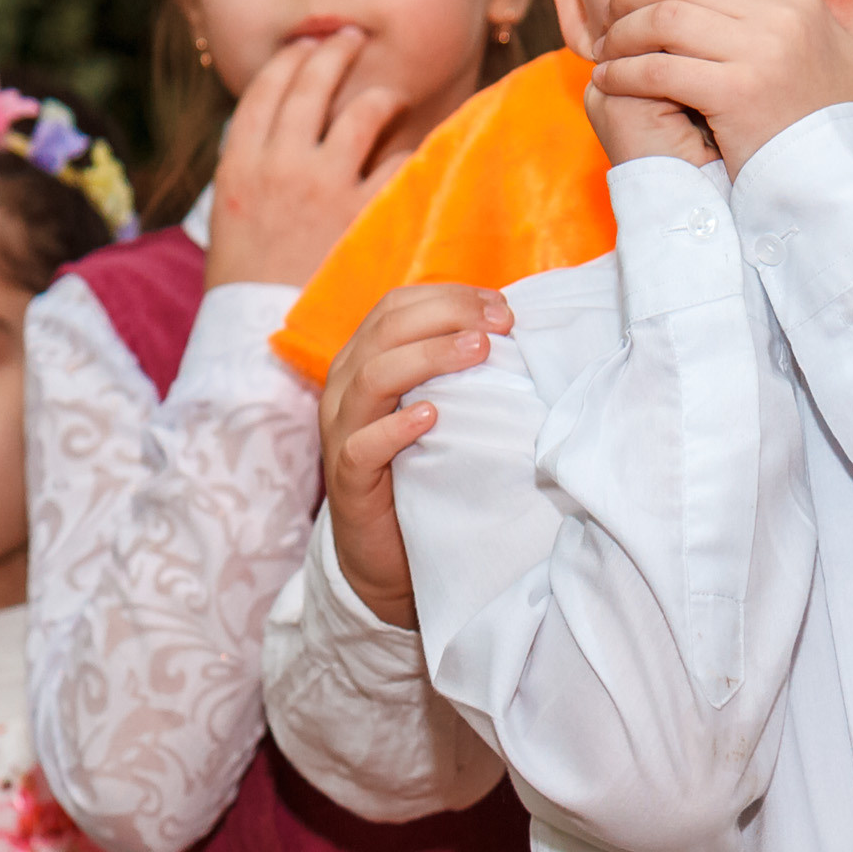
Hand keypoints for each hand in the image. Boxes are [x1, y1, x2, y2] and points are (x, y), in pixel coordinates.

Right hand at [205, 30, 413, 287]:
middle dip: (334, 53)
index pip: (263, 90)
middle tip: (351, 41)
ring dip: (381, 96)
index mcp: (238, 164)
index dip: (288, 61)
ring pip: (361, 113)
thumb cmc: (243, 281)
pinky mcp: (361, 214)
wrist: (256, 335)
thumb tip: (274, 137)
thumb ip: (250, 171)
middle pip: (310, 86)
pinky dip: (406, 152)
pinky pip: (397, 163)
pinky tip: (412, 151)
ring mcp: (322, 187)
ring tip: (392, 96)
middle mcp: (279, 165)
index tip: (304, 46)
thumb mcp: (228, 216)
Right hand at [318, 285, 512, 629]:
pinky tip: (431, 417)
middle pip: (386, 330)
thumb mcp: (442, 407)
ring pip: (371, 377)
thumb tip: (511, 329)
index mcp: (365, 359)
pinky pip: (361, 447)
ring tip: (478, 352)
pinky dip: (395, 428)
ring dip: (427, 357)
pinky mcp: (346, 480)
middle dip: (446, 316)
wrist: (387, 553)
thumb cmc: (421, 467)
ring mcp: (342, 432)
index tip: (502, 309)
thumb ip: (459, 369)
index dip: (448, 298)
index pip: (396, 306)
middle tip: (500, 326)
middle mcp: (345, 387)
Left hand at [591, 0, 852, 175]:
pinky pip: (659, 70)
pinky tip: (611, 80)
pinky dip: (624, 72)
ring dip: (623, 33)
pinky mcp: (736, 97)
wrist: (834, 184)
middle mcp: (784, 20)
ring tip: (608, 50)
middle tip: (611, 17)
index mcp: (800, 2)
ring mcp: (761, 57)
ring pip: (663, 19)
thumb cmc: (834, 117)